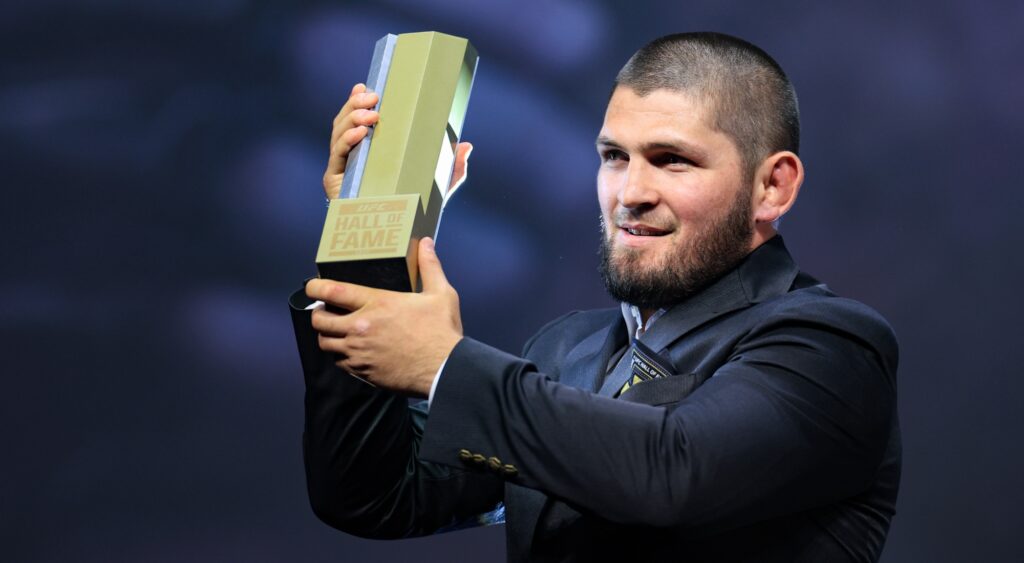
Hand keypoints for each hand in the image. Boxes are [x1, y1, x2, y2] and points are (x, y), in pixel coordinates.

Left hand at [306, 238, 462, 396]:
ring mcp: (359, 351)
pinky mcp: (363, 371)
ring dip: (327, 336)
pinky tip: (351, 351)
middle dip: (318, 314)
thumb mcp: (441, 294)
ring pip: (325, 344)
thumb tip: (426, 243)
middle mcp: (361, 327)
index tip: (312, 286)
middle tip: (325, 311)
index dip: (315, 287)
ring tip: (336, 332)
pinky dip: (340, 356)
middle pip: (320, 320)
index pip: (333, 291)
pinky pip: (339, 363)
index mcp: (378, 303)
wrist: (444, 370)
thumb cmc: (442, 332)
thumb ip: (430, 266)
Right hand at [324, 84, 473, 199]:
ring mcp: (342, 166)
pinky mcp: (334, 180)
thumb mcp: (436, 184)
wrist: (395, 237)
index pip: (359, 118)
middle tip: (373, 96)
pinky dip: (346, 140)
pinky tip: (360, 134)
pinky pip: (337, 154)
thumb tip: (467, 146)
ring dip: (352, 118)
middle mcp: (352, 154)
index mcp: (370, 149)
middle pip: (345, 121)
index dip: (357, 100)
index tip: (364, 86)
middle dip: (355, 105)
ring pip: (339, 132)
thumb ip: (452, 167)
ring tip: (371, 114)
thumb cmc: (413, 208)